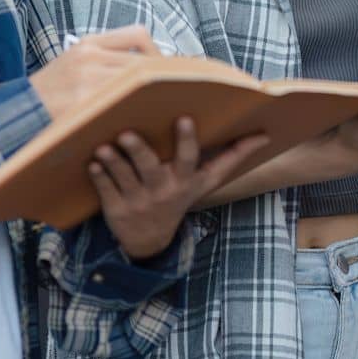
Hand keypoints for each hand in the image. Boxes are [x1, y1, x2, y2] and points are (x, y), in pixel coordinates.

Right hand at [29, 25, 158, 121]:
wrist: (21, 112)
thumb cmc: (51, 90)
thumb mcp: (73, 61)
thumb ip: (105, 57)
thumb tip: (148, 67)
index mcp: (88, 44)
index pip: (137, 34)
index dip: (157, 51)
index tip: (163, 68)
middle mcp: (89, 57)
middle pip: (141, 62)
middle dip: (159, 79)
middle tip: (171, 92)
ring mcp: (86, 81)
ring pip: (134, 84)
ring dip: (149, 96)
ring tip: (159, 107)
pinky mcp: (84, 104)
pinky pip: (119, 104)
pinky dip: (132, 111)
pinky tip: (138, 120)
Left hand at [91, 117, 270, 259]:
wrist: (151, 240)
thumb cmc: (180, 195)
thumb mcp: (207, 181)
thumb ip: (233, 157)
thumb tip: (266, 134)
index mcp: (186, 180)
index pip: (190, 159)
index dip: (187, 140)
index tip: (183, 118)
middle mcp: (163, 191)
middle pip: (151, 168)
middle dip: (139, 151)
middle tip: (127, 133)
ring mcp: (139, 201)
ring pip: (124, 178)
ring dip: (113, 161)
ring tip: (103, 147)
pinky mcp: (116, 209)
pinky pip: (105, 190)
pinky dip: (99, 176)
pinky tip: (92, 162)